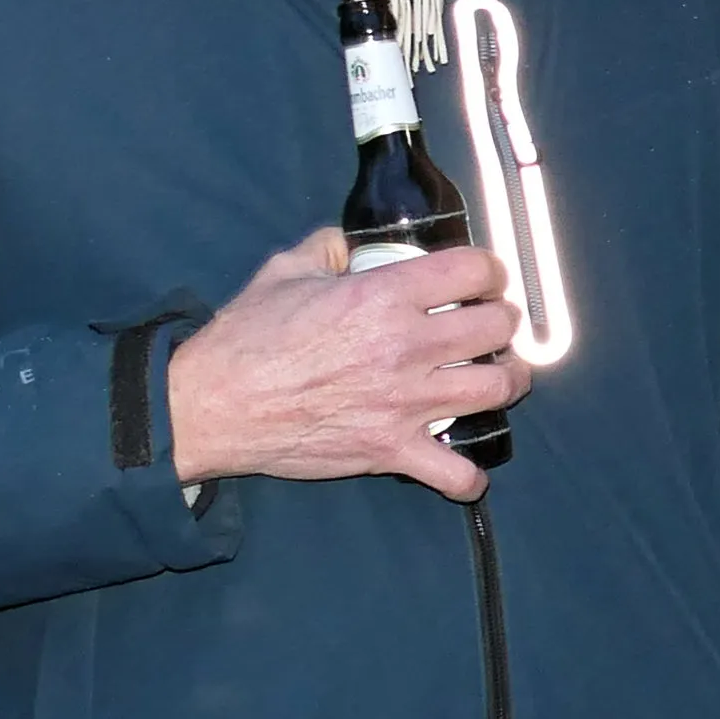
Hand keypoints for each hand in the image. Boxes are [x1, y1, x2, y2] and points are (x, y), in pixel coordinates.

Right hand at [166, 229, 531, 501]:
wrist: (212, 406)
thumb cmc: (245, 339)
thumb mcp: (285, 270)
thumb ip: (328, 248)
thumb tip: (349, 242)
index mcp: (384, 295)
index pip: (472, 270)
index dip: (488, 269)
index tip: (483, 278)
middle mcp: (407, 346)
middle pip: (497, 327)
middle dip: (502, 321)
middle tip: (491, 325)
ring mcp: (405, 402)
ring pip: (497, 390)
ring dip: (506, 381)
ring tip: (497, 376)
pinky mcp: (391, 451)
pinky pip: (455, 474)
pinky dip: (467, 476)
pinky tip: (464, 466)